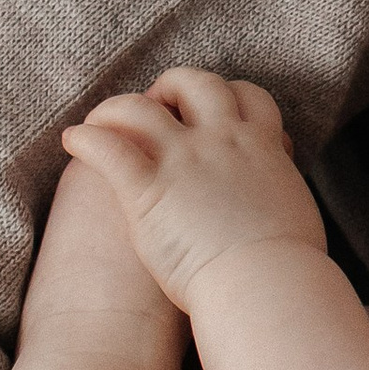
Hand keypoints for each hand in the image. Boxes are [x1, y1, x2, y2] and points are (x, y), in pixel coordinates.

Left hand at [62, 68, 325, 311]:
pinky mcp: (148, 189)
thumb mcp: (296, 215)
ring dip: (117, 109)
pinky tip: (73, 141)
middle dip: (172, 88)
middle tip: (158, 106)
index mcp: (261, 148)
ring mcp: (183, 161)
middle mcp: (222, 141)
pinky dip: (84, 139)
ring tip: (102, 122)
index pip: (249, 98)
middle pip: (196, 84)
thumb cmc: (286, 268)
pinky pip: (107, 148)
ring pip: (140, 108)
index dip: (229, 97)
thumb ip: (279, 196)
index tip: (213, 111)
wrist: (265, 286)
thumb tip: (279, 207)